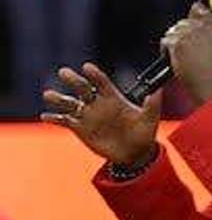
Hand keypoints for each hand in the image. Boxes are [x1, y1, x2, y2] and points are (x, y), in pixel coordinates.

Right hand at [41, 63, 159, 165]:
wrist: (135, 152)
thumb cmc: (144, 132)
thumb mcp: (151, 117)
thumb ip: (153, 103)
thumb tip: (157, 90)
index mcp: (113, 97)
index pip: (102, 82)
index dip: (94, 74)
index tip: (87, 67)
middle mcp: (98, 103)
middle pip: (82, 88)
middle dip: (73, 80)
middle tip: (64, 72)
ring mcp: (88, 115)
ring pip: (69, 103)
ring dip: (59, 98)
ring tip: (49, 94)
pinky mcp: (80, 128)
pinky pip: (65, 121)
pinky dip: (55, 118)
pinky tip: (46, 116)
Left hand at [162, 3, 211, 107]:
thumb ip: (207, 31)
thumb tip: (194, 17)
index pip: (198, 9)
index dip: (192, 18)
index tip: (191, 30)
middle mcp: (204, 25)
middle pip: (182, 22)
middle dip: (182, 35)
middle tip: (188, 51)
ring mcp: (190, 34)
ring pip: (173, 31)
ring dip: (174, 43)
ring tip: (184, 58)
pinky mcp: (178, 43)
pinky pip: (166, 41)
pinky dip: (167, 51)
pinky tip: (177, 61)